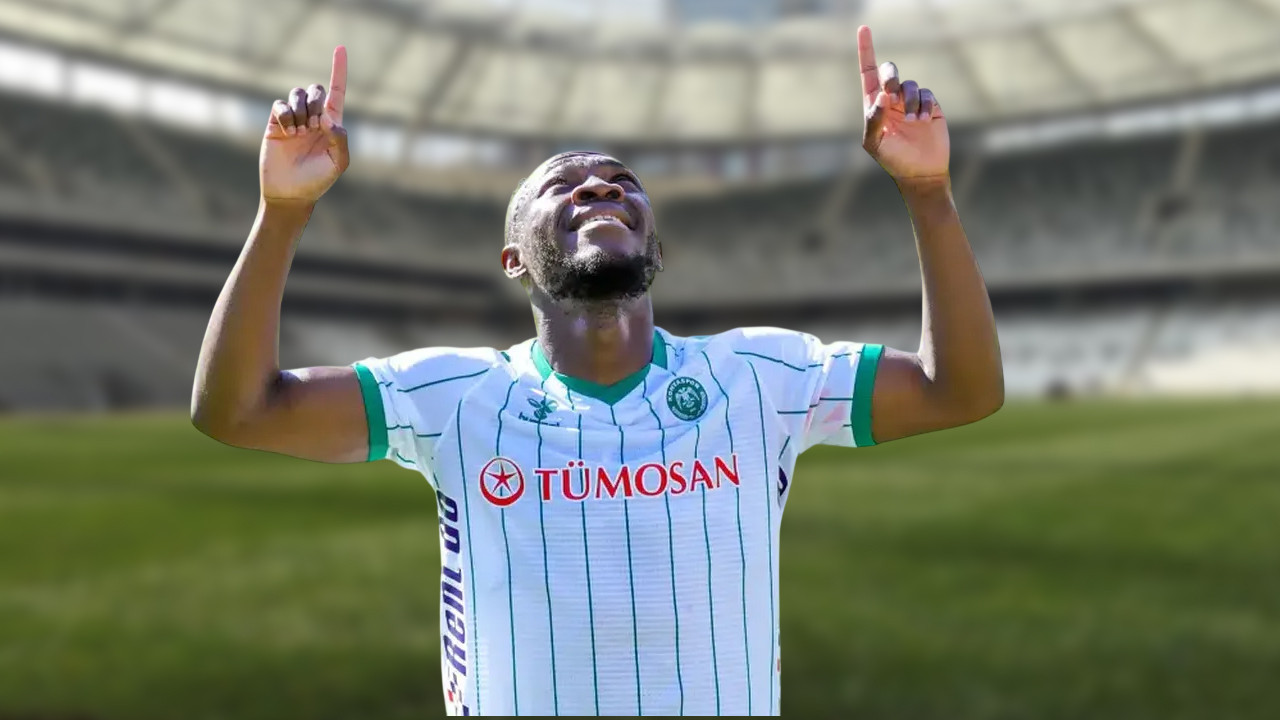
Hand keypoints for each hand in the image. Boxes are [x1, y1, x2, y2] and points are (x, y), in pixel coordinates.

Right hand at [260, 46, 349, 203]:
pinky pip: (280, 105)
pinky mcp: (275, 123)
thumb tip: (329, 119)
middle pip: (316, 89)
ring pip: (297, 93)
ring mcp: (294, 119)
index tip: (340, 48)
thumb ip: (340, 140)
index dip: (339, 70)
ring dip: (301, 109)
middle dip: (316, 101)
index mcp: (332, 124)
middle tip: (314, 126)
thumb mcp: (338, 164)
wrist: (290, 194)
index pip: (337, 92)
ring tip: (299, 132)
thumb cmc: (317, 181)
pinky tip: (288, 132)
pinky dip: (286, 114)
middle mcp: (313, 118)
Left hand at [858, 26, 948, 183]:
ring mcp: (911, 102)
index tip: (863, 28)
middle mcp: (892, 99)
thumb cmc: (893, 159)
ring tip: (913, 122)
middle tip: (891, 91)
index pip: (868, 72)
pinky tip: (923, 121)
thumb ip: (874, 120)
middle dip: (890, 76)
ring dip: (910, 101)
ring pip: (910, 85)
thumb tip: (881, 96)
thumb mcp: (875, 143)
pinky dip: (925, 105)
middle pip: (889, 71)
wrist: (920, 172)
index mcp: (874, 105)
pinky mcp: (930, 106)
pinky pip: (927, 94)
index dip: (866, 50)